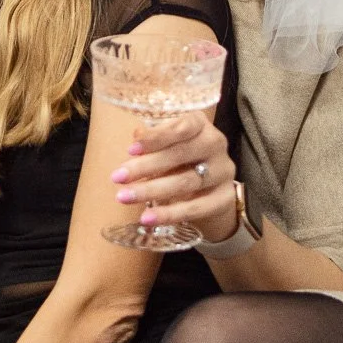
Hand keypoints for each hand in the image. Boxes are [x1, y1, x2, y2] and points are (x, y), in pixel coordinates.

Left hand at [111, 110, 237, 239]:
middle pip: (180, 154)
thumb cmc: (179, 159)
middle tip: (117, 177)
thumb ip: (153, 139)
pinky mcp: (224, 198)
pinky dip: (169, 214)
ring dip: (151, 191)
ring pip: (185, 182)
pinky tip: (147, 218)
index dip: (156, 137)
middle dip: (146, 166)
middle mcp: (216, 144)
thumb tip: (137, 135)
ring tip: (124, 197)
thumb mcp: (166, 144)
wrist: (209, 189)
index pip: (182, 126)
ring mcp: (223, 172)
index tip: (131, 149)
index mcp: (200, 124)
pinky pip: (196, 208)